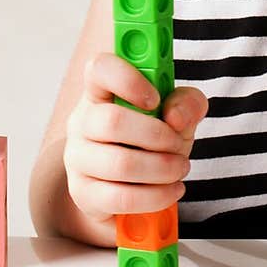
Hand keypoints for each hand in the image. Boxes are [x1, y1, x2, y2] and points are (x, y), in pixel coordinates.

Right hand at [64, 51, 207, 229]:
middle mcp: (82, 122)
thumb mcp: (178, 116)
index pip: (99, 68)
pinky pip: (121, 198)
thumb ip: (188, 103)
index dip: (128, 78)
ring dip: (162, 168)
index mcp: (101, 91)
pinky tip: (171, 190)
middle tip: (178, 144)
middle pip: (111, 121)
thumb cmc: (152, 142)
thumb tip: (175, 116)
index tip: (155, 99)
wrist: (132, 190)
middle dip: (158, 136)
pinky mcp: (83, 194)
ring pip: (120, 163)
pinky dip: (156, 196)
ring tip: (179, 169)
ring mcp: (78, 159)